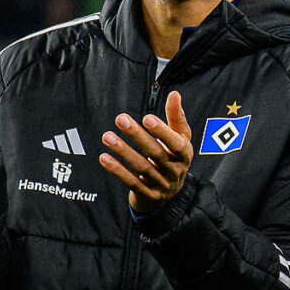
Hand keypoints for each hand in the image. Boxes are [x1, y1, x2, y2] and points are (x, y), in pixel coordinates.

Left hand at [99, 93, 194, 210]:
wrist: (170, 192)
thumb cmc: (173, 156)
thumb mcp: (180, 138)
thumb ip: (176, 117)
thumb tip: (175, 94)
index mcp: (185, 155)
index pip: (176, 144)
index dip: (163, 131)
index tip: (147, 117)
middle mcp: (175, 171)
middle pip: (156, 153)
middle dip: (138, 136)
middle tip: (120, 119)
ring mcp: (162, 185)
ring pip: (142, 168)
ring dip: (124, 152)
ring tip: (107, 136)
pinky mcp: (149, 195)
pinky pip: (132, 182)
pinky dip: (118, 171)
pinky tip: (104, 157)